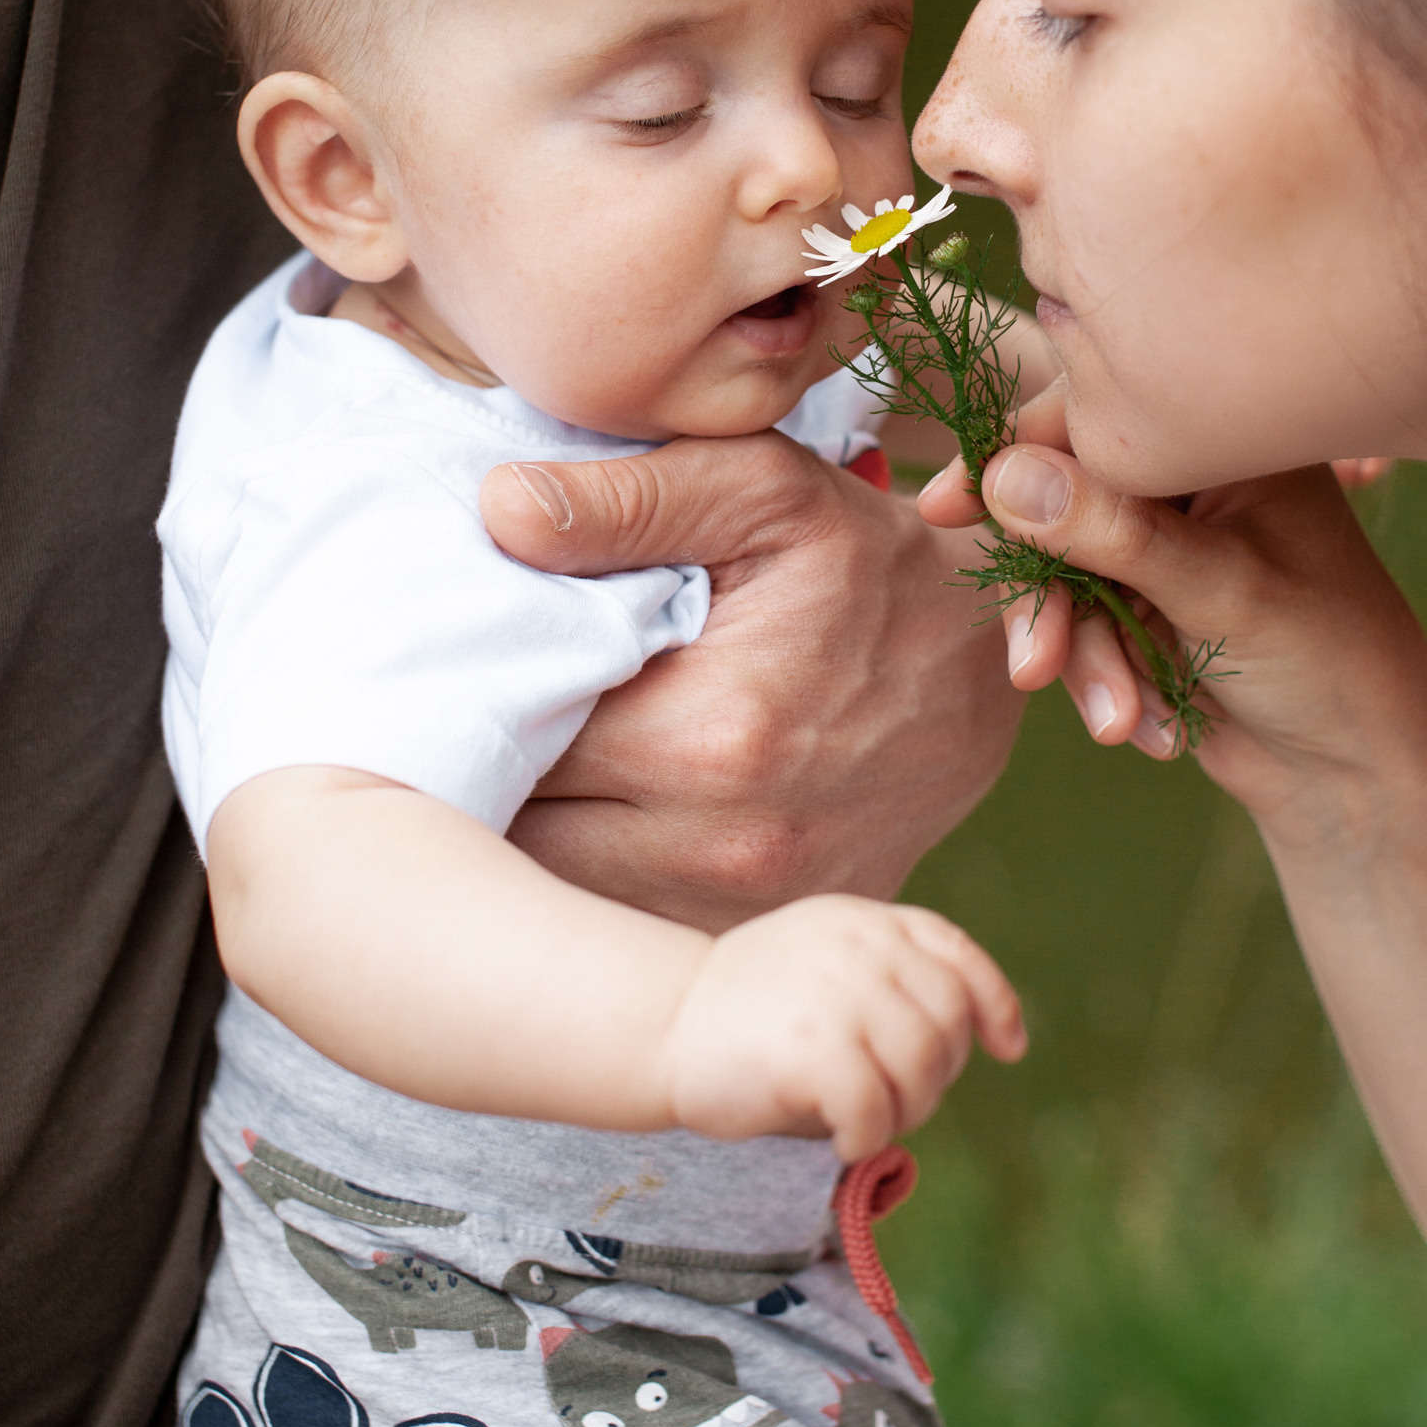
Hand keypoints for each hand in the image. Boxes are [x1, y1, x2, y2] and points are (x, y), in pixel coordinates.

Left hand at [481, 434, 1019, 927]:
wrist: (989, 665)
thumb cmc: (866, 563)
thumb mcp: (765, 491)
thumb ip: (630, 496)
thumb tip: (498, 512)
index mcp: (707, 737)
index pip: (511, 745)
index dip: (464, 704)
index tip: (438, 669)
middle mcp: (721, 847)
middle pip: (519, 841)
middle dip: (478, 780)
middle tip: (451, 720)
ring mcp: (741, 908)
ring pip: (558, 897)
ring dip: (521, 838)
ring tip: (509, 762)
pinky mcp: (756, 935)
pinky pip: (619, 925)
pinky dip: (580, 878)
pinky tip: (575, 810)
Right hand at [662, 893, 1025, 1158]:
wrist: (661, 1025)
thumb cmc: (749, 1013)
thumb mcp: (825, 965)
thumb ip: (888, 979)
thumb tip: (978, 1040)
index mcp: (864, 921)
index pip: (955, 954)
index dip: (995, 1002)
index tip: (1008, 1047)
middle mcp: (860, 947)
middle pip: (947, 1023)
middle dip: (936, 1076)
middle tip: (892, 1103)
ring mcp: (839, 995)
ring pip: (922, 1069)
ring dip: (905, 1112)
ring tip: (865, 1122)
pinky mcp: (814, 1049)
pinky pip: (877, 1111)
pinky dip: (868, 1137)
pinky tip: (841, 1140)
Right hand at [916, 383, 1426, 845]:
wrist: (1357, 779)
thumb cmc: (1327, 666)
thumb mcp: (1223, 592)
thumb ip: (1113, 533)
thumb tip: (1003, 474)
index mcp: (1227, 444)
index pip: (1097, 424)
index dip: (1015, 462)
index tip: (948, 506)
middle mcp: (1192, 486)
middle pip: (1062, 508)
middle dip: (1052, 599)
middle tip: (1036, 668)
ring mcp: (1166, 550)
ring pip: (1064, 578)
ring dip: (1084, 658)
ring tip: (1118, 722)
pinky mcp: (1147, 610)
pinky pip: (1082, 629)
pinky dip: (1105, 681)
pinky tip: (1152, 728)